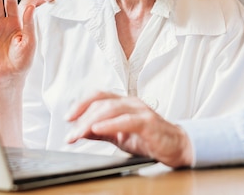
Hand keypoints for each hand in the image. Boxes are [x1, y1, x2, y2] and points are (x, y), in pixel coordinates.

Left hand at [65, 91, 193, 167]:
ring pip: (110, 109)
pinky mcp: (148, 122)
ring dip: (90, 122)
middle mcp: (131, 102)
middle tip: (70, 135)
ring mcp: (140, 110)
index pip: (99, 96)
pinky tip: (97, 129)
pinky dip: (109, 124)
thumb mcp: (119, 137)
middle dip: (82, 118)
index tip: (67, 118)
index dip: (81, 104)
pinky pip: (126, 120)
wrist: (176, 147)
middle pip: (101, 103)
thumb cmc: (149, 140)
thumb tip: (80, 130)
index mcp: (124, 103)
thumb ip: (101, 132)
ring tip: (78, 134)